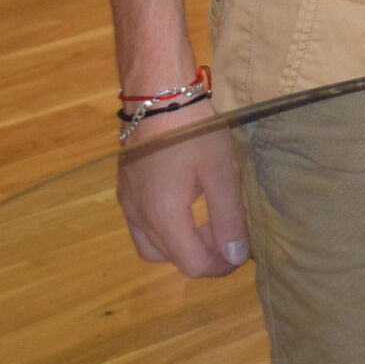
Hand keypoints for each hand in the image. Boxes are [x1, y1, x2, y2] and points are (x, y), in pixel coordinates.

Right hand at [116, 100, 248, 277]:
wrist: (159, 96)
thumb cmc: (194, 132)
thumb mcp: (221, 173)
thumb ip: (229, 219)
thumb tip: (235, 256)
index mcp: (163, 217)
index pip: (191, 264)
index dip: (219, 266)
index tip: (240, 253)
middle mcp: (139, 217)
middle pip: (171, 259)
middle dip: (202, 256)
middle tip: (227, 236)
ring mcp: (127, 205)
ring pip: (152, 247)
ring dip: (180, 245)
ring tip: (208, 223)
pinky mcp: (124, 191)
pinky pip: (142, 226)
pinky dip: (165, 229)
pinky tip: (187, 206)